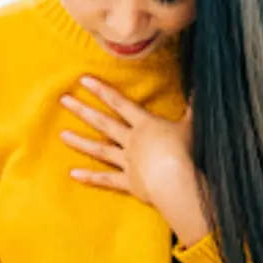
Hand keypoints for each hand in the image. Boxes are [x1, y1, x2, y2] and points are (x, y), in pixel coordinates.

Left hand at [60, 76, 210, 245]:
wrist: (179, 181)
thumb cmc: (187, 152)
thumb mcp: (193, 125)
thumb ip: (194, 106)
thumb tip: (201, 85)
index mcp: (146, 125)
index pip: (120, 102)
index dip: (101, 90)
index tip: (83, 80)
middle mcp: (132, 141)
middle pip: (103, 123)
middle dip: (82, 110)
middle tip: (63, 100)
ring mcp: (127, 162)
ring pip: (99, 150)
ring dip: (80, 142)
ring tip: (62, 134)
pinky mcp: (129, 183)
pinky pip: (106, 179)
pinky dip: (90, 177)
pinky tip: (73, 174)